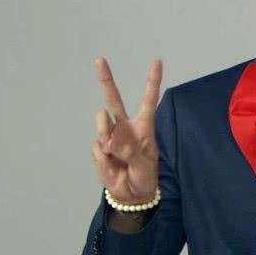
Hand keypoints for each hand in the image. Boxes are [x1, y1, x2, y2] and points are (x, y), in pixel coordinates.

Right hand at [91, 57, 161, 204]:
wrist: (130, 195)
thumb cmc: (144, 177)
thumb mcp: (145, 167)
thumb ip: (131, 153)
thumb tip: (113, 142)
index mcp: (144, 126)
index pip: (148, 100)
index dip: (152, 81)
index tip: (157, 61)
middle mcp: (125, 126)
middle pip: (114, 99)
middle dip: (106, 79)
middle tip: (100, 60)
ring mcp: (110, 136)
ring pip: (102, 125)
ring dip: (107, 137)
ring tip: (116, 155)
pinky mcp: (99, 148)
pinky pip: (98, 148)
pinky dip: (104, 160)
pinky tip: (112, 166)